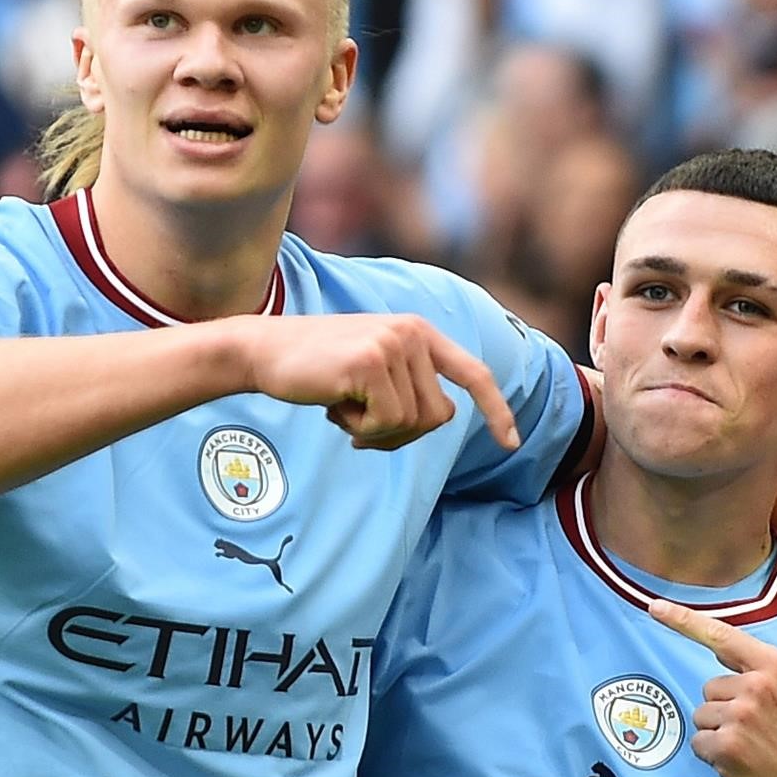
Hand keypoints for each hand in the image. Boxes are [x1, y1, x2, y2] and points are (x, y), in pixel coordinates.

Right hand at [237, 314, 518, 451]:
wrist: (266, 353)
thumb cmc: (319, 370)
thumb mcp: (374, 370)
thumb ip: (410, 386)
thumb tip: (444, 416)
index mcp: (420, 332)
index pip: (474, 373)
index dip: (495, 409)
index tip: (511, 443)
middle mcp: (413, 332)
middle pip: (437, 416)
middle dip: (400, 434)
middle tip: (360, 424)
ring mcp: (392, 344)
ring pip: (412, 423)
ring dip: (376, 432)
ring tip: (345, 407)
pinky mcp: (370, 362)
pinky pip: (386, 423)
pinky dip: (360, 428)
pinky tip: (335, 406)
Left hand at [649, 599, 776, 776]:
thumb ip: (767, 670)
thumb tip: (726, 649)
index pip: (722, 636)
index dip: (684, 620)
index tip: (654, 607)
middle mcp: (757, 685)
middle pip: (710, 688)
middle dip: (725, 709)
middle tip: (756, 731)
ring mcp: (740, 715)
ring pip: (702, 716)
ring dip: (718, 733)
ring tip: (750, 748)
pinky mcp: (726, 744)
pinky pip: (699, 742)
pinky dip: (713, 755)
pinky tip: (739, 764)